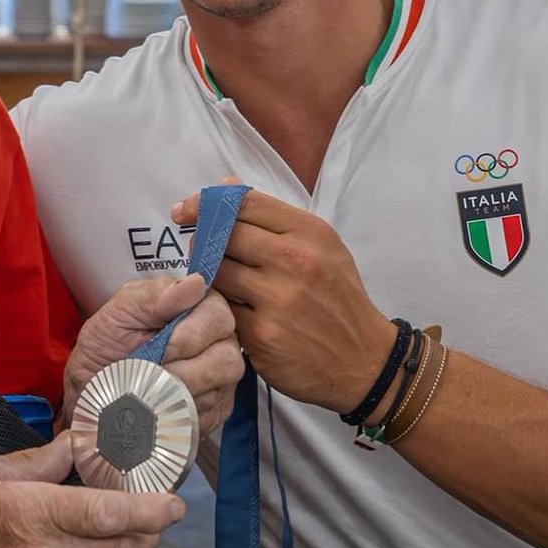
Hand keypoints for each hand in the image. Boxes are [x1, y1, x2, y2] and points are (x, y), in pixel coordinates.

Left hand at [64, 274, 242, 434]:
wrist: (92, 386)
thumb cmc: (107, 345)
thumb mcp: (121, 312)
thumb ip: (155, 295)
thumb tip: (194, 283)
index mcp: (198, 308)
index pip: (219, 316)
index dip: (191, 334)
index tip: (162, 346)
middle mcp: (217, 342)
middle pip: (228, 357)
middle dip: (186, 368)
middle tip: (153, 372)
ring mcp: (220, 379)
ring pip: (219, 389)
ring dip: (179, 390)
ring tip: (150, 387)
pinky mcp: (214, 411)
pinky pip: (210, 415)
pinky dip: (179, 411)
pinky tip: (159, 404)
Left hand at [171, 188, 397, 414]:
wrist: (363, 360)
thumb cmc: (337, 298)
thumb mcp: (322, 248)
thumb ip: (273, 219)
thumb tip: (225, 187)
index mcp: (309, 233)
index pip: (244, 203)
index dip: (206, 203)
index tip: (184, 210)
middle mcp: (294, 261)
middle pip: (225, 236)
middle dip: (204, 239)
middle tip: (199, 247)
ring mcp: (277, 299)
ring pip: (217, 272)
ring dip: (208, 273)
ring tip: (215, 278)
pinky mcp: (261, 334)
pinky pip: (221, 308)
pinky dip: (218, 306)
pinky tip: (226, 307)